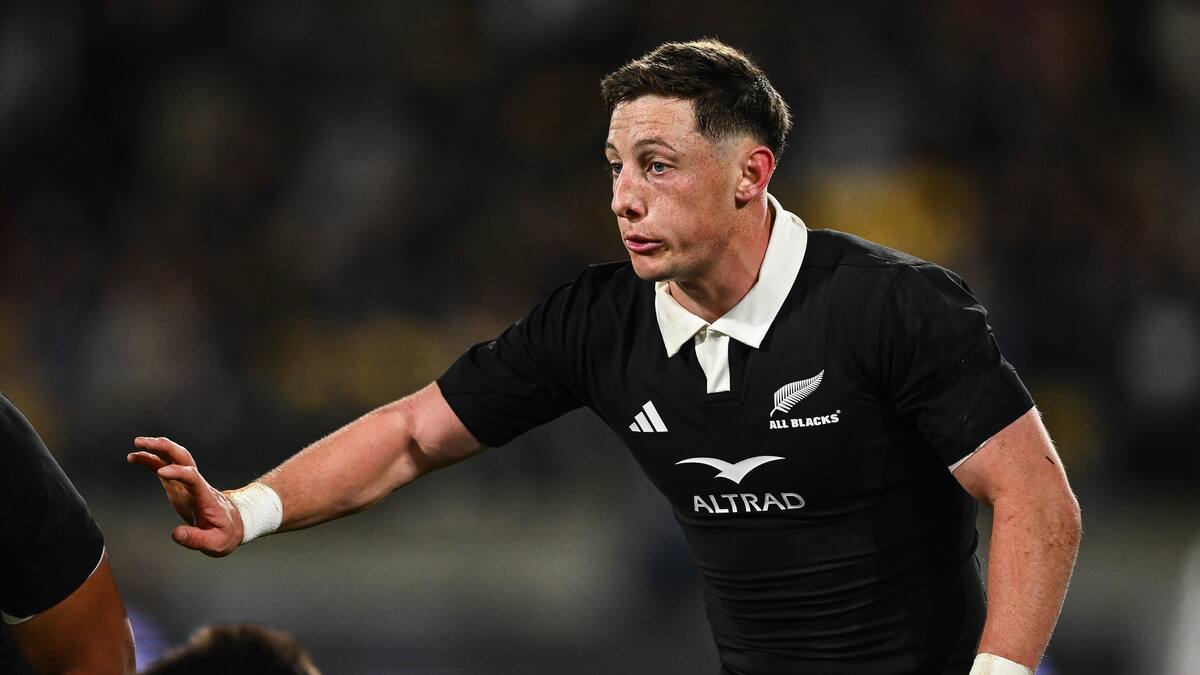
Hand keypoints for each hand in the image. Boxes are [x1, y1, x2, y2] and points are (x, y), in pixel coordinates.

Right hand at [127, 436, 243, 556]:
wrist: (231, 524)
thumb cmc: (224, 533)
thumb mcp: (215, 542)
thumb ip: (196, 539)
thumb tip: (176, 534)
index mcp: (205, 497)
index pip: (193, 478)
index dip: (179, 472)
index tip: (162, 472)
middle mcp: (196, 484)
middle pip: (183, 458)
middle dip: (166, 447)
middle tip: (145, 443)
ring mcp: (187, 483)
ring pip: (174, 458)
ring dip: (157, 449)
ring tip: (137, 444)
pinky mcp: (179, 485)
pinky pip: (164, 467)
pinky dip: (151, 460)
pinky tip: (136, 457)